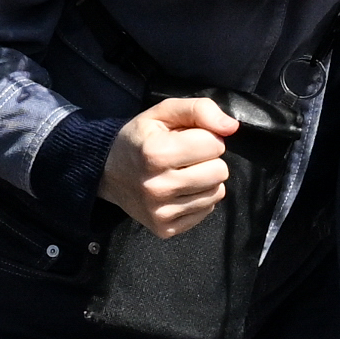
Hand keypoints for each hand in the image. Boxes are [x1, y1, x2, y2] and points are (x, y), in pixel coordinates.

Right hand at [104, 96, 239, 235]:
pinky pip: (207, 210)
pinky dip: (198, 198)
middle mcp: (158, 186)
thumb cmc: (140, 138)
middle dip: (208, 160)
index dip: (205, 137)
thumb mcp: (163, 113)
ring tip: (183, 173)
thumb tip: (231, 127)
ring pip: (216, 192)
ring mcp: (161, 211)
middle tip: (186, 158)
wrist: (107, 172)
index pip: (214, 144)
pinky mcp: (165, 229)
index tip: (186, 139)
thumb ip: (199, 109)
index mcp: (156, 153)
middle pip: (219, 171)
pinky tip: (179, 191)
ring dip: (205, 180)